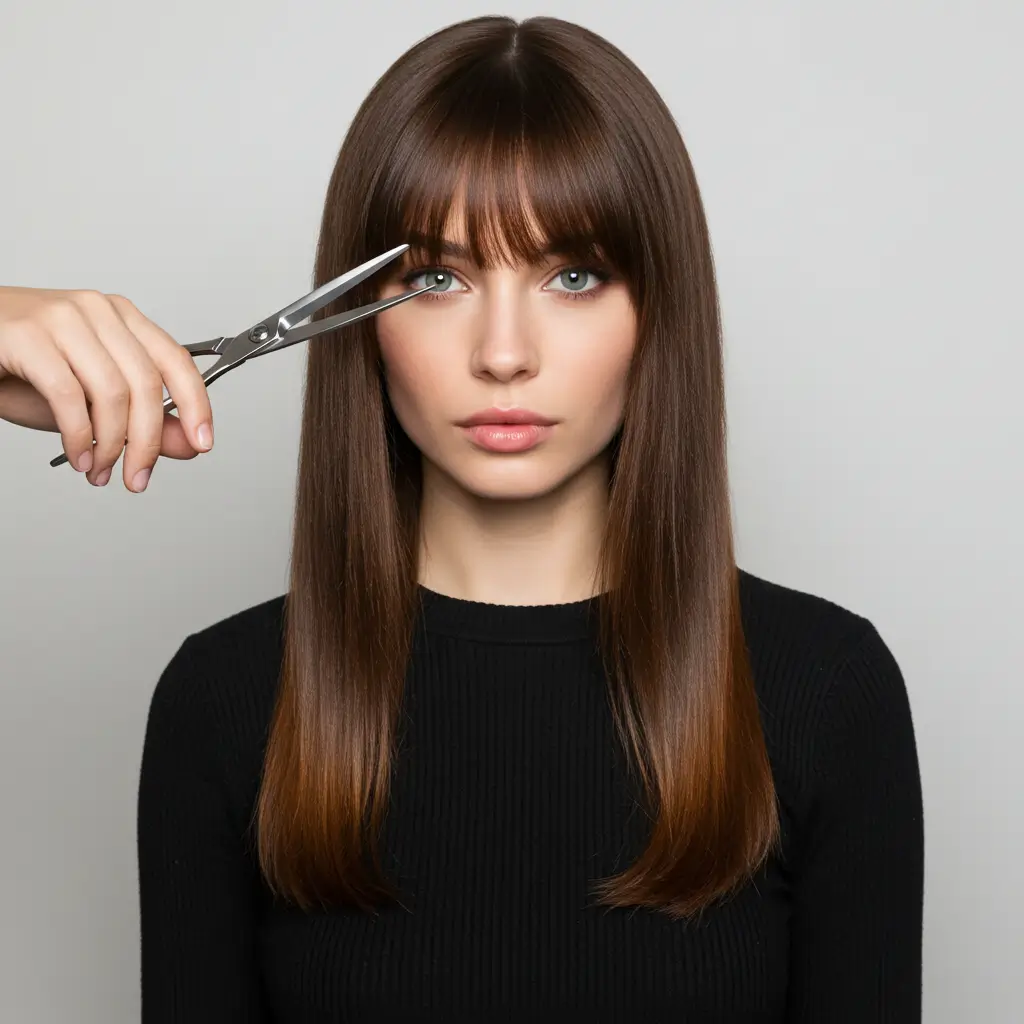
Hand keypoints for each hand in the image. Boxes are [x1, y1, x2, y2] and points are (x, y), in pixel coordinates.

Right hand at [0, 286, 212, 489]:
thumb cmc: (23, 370)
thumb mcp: (95, 403)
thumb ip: (147, 421)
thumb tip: (191, 443)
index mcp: (121, 319)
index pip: (176, 361)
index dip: (197, 404)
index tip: (204, 442)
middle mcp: (97, 311)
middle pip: (147, 384)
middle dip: (147, 442)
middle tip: (137, 477)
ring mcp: (63, 317)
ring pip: (112, 393)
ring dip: (110, 445)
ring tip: (100, 470)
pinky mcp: (27, 334)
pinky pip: (69, 396)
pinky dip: (78, 436)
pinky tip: (79, 456)